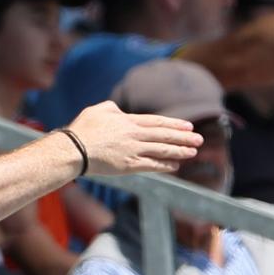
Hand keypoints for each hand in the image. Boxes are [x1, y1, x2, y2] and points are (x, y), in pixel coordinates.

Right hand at [62, 102, 202, 176]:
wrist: (73, 150)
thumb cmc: (82, 129)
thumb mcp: (97, 110)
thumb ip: (112, 108)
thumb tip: (121, 111)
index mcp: (127, 120)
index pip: (156, 122)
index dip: (174, 124)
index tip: (188, 126)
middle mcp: (134, 135)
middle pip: (164, 135)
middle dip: (183, 137)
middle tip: (199, 139)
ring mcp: (132, 151)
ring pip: (161, 150)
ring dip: (179, 151)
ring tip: (193, 151)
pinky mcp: (128, 166)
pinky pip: (151, 165)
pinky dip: (165, 165)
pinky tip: (175, 165)